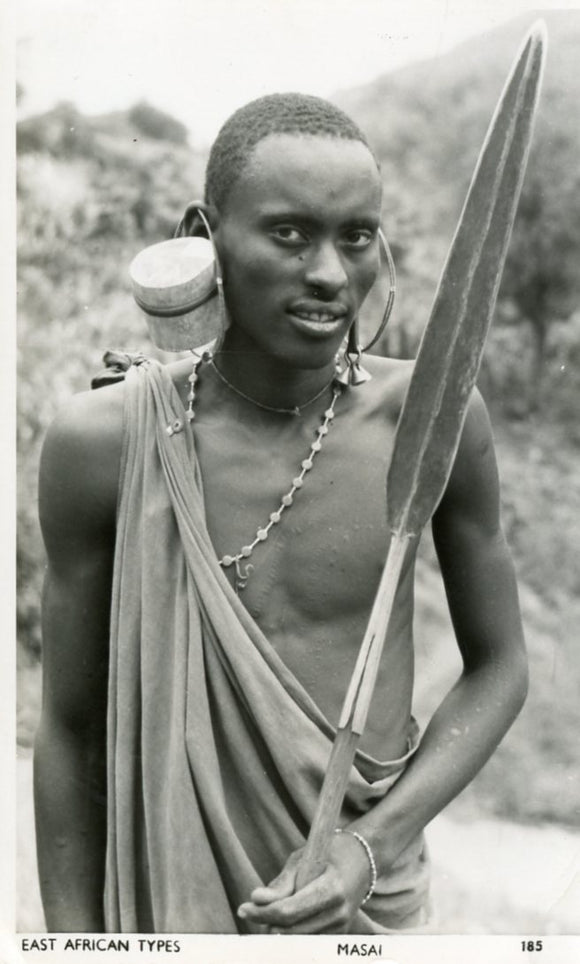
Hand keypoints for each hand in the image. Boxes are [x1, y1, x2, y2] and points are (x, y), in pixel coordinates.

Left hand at [237, 832, 371, 933]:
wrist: (362, 861)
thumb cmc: (328, 854)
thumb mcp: (303, 859)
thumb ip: (281, 882)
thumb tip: (255, 899)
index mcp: (332, 889)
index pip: (290, 911)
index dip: (263, 913)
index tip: (243, 907)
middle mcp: (339, 912)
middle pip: (292, 930)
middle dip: (266, 922)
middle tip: (249, 911)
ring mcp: (341, 926)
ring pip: (298, 939)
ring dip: (276, 929)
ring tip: (264, 913)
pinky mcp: (339, 933)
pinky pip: (308, 939)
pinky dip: (291, 931)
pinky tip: (281, 919)